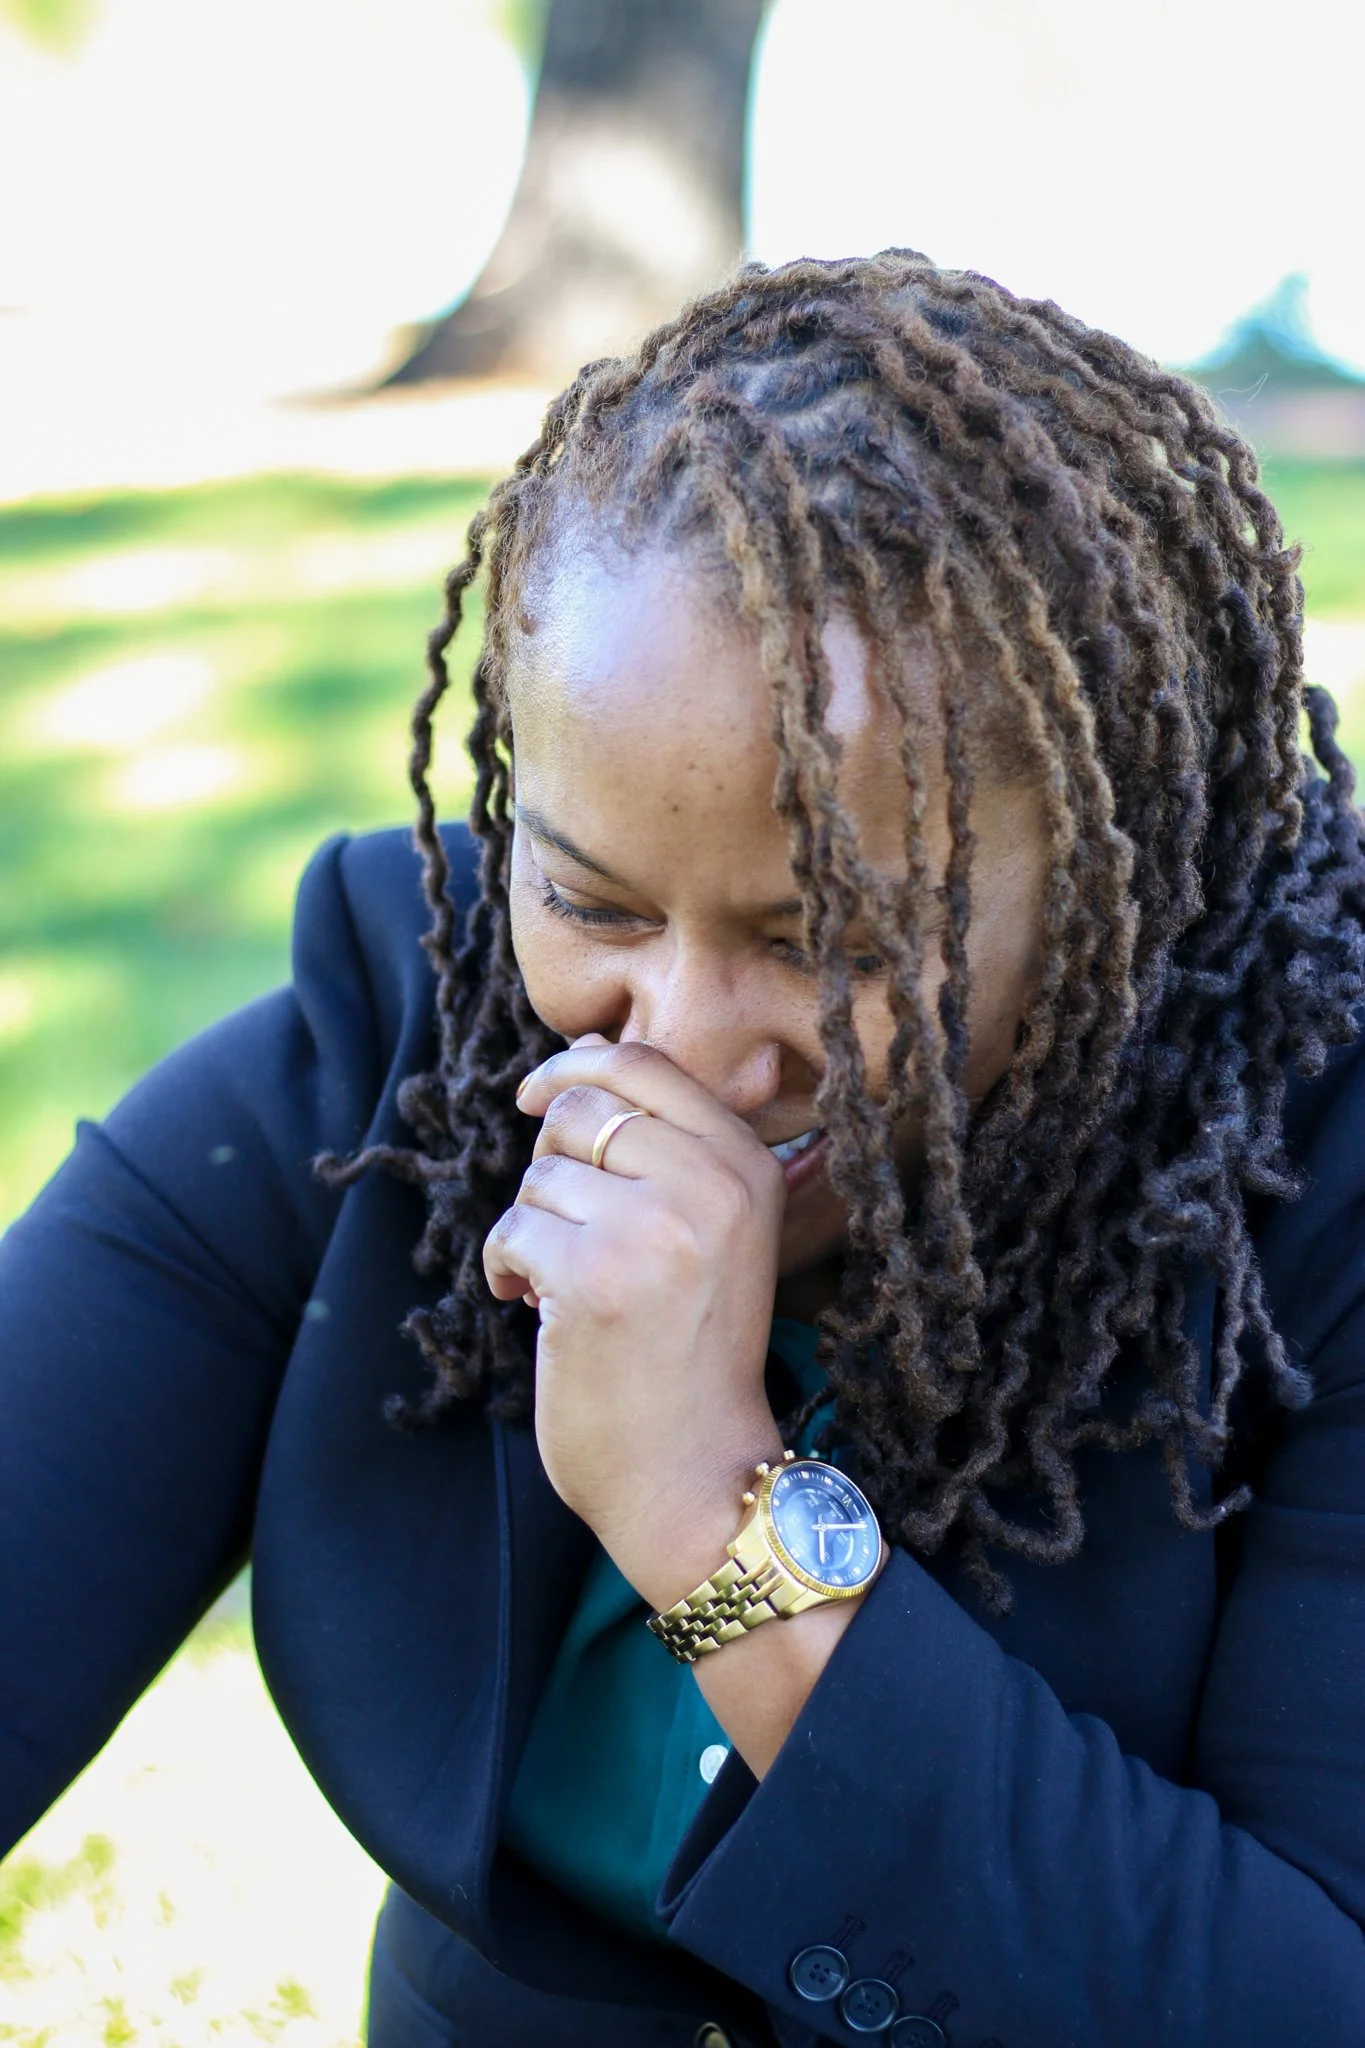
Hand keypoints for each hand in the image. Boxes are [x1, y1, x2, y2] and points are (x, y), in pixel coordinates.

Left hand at [483, 1035, 786, 1607]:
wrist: (697, 1476)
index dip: (575, 1067)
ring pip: (540, 1173)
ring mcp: (653, 1228)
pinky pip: (510, 1229)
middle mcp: (710, 1185)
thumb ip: (668, 1146)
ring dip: (531, 1228)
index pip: (643, 1063)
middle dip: (549, 1163)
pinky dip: (503, 1269)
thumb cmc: (692, 1354)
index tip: (536, 1099)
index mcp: (747, 1165)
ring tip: (561, 1285)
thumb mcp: (716, 1233)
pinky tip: (531, 1307)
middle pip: (580, 1107)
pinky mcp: (593, 1277)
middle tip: (565, 1225)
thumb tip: (587, 1047)